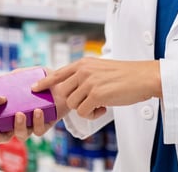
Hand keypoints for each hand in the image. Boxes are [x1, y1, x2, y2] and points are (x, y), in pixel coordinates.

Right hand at [0, 69, 68, 143]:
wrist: (61, 80)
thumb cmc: (38, 79)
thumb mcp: (19, 76)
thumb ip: (1, 79)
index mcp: (11, 113)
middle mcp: (21, 122)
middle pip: (7, 136)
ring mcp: (33, 124)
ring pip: (23, 134)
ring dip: (19, 126)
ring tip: (19, 114)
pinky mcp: (47, 124)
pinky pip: (40, 129)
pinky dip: (37, 121)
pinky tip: (37, 111)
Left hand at [31, 58, 161, 118]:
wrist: (143, 77)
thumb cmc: (125, 75)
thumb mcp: (100, 68)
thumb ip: (85, 74)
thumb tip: (72, 88)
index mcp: (83, 63)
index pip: (58, 73)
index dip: (45, 82)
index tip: (34, 87)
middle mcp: (83, 71)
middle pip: (64, 93)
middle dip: (75, 101)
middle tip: (91, 102)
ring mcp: (88, 82)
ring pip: (73, 104)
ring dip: (85, 109)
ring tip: (100, 104)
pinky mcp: (96, 94)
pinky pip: (84, 112)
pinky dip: (93, 115)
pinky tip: (104, 108)